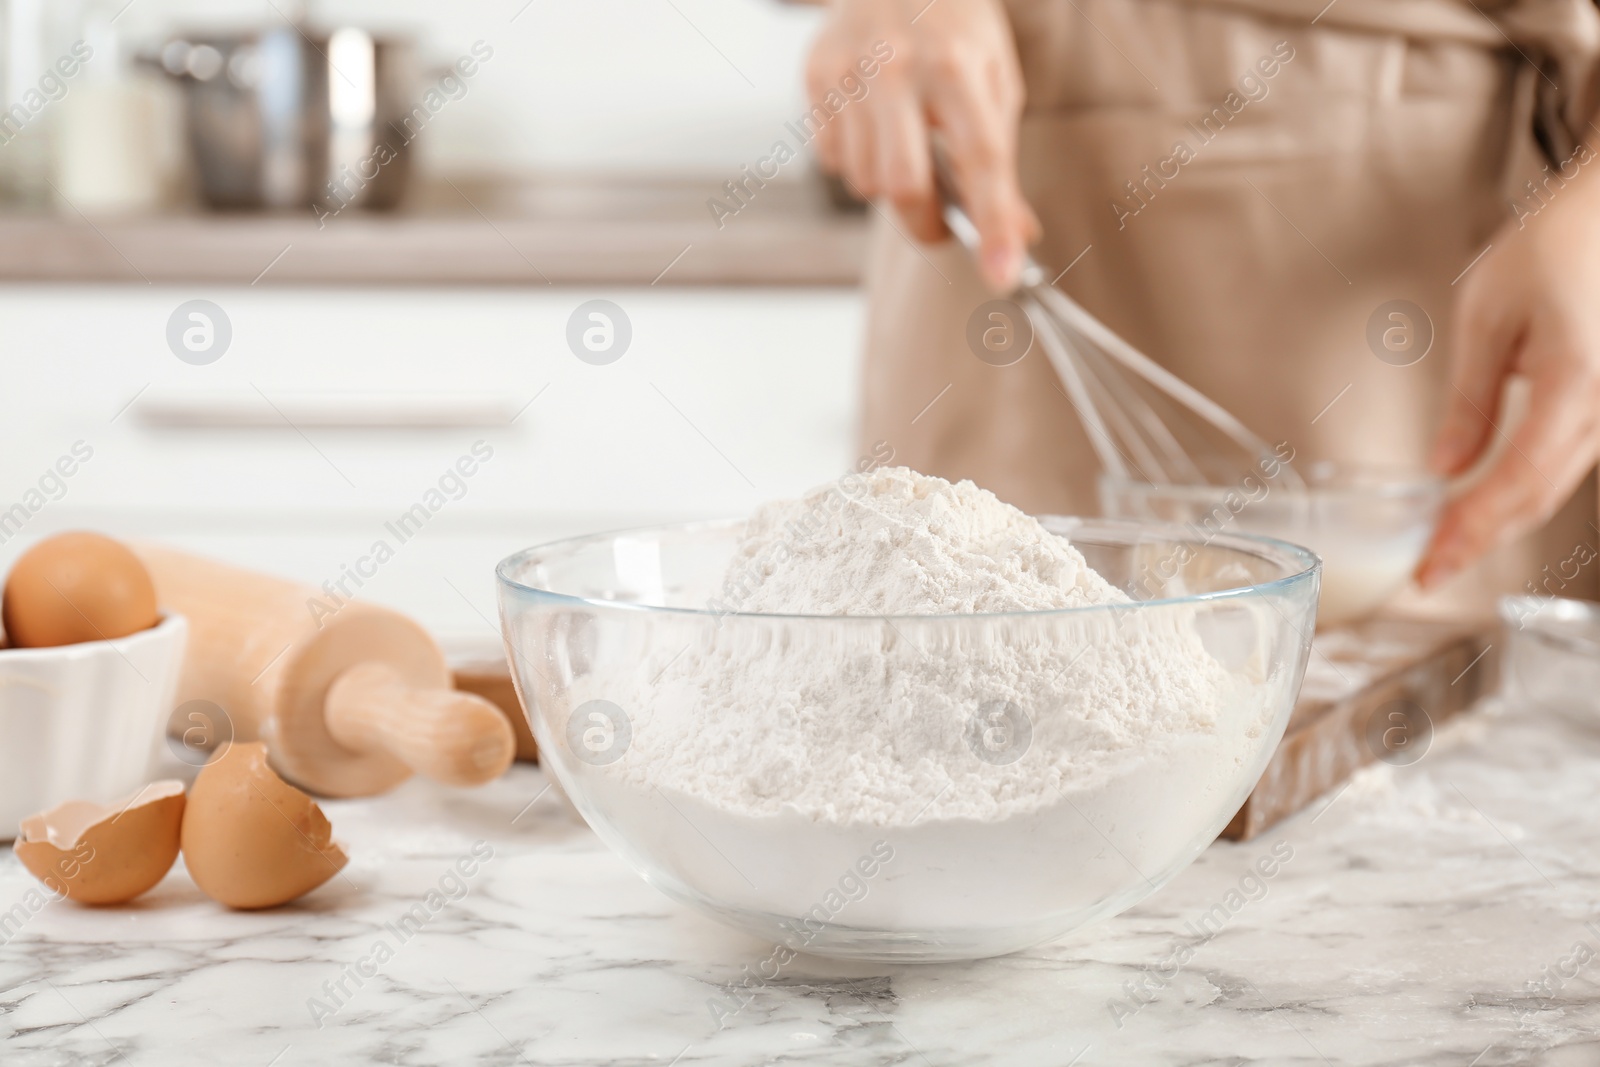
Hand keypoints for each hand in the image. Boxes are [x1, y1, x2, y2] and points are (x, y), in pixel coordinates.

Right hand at [806, 0, 1038, 289]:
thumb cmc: (953, 31)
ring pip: (863, 182)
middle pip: (904, 187)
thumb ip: (1001, 160)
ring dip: (888, 185)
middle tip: (942, 223)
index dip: (993, 222)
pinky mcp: (815, 78)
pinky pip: (831, 161)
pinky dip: (854, 161)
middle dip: (925, 222)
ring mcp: (849, 73)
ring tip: (904, 144)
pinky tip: (870, 126)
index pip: (980, 159)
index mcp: (957, 66)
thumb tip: (1017, 235)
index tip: (1002, 273)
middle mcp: (898, 68)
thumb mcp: (994, 81)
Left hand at [1417, 163, 1599, 588]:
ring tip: (1447, 548)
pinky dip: (1526, 490)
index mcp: (1577, 384)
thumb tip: (1445, 468)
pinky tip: (1486, 505)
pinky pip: (1571, 461)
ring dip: (1504, 521)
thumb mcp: (1487, 314)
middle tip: (1428, 574)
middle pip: (1540, 496)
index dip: (1472, 532)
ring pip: (1558, 485)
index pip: (1518, 482)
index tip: (1430, 566)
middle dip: (1482, 541)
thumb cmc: (1556, 243)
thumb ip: (1470, 398)